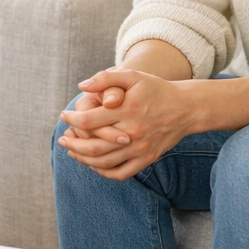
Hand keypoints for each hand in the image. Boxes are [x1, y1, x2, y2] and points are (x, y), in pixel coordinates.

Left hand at [57, 69, 199, 180]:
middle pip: (93, 146)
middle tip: (63, 138)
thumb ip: (106, 78)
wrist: (185, 108)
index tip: (64, 116)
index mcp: (126, 110)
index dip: (71, 119)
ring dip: (83, 158)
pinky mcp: (146, 159)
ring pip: (104, 162)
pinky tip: (94, 165)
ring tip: (72, 151)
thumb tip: (81, 86)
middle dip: (72, 143)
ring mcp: (140, 148)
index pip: (88, 120)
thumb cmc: (156, 89)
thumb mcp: (133, 76)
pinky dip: (103, 172)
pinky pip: (121, 173)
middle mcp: (132, 132)